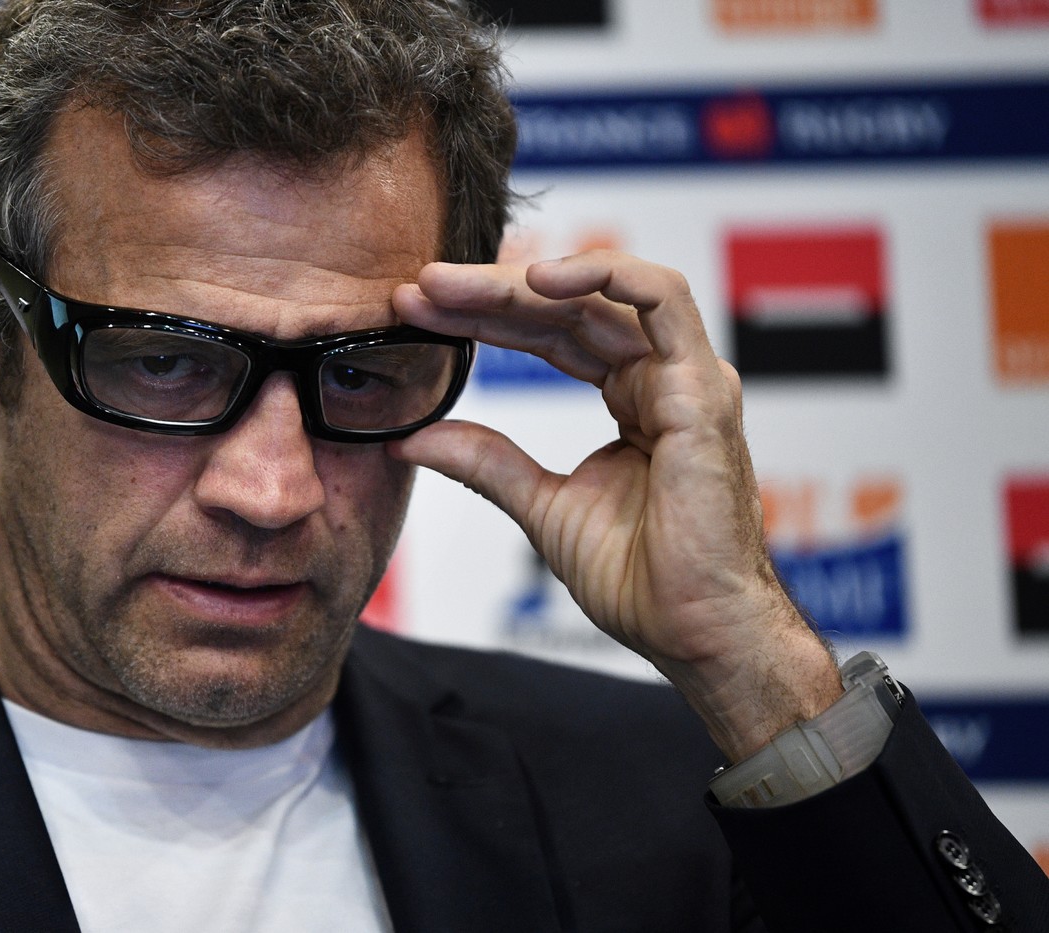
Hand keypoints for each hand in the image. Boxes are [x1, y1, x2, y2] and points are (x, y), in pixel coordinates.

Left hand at [390, 251, 841, 759]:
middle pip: (568, 309)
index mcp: (632, 399)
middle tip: (418, 289)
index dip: (484, 318)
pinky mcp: (701, 389)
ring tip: (454, 285)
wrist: (693, 633)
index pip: (550, 336)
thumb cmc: (642, 581)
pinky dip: (603, 275)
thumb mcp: (542, 506)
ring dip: (523, 283)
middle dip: (487, 294)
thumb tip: (413, 438)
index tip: (418, 313)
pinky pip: (662, 300)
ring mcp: (686, 378)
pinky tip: (538, 281)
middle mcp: (661, 378)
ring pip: (603, 295)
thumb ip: (485, 461)